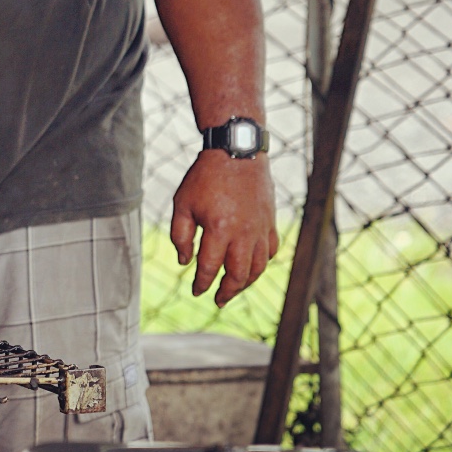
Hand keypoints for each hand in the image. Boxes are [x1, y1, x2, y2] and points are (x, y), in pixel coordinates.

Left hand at [170, 148, 278, 306]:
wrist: (236, 152)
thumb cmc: (205, 177)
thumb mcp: (182, 203)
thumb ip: (180, 235)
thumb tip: (184, 262)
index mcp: (218, 229)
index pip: (209, 267)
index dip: (201, 283)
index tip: (196, 291)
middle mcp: (243, 234)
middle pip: (237, 275)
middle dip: (226, 291)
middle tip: (218, 300)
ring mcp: (260, 229)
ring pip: (257, 267)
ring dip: (245, 283)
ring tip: (234, 289)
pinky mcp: (270, 222)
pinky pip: (270, 251)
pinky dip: (261, 263)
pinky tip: (252, 267)